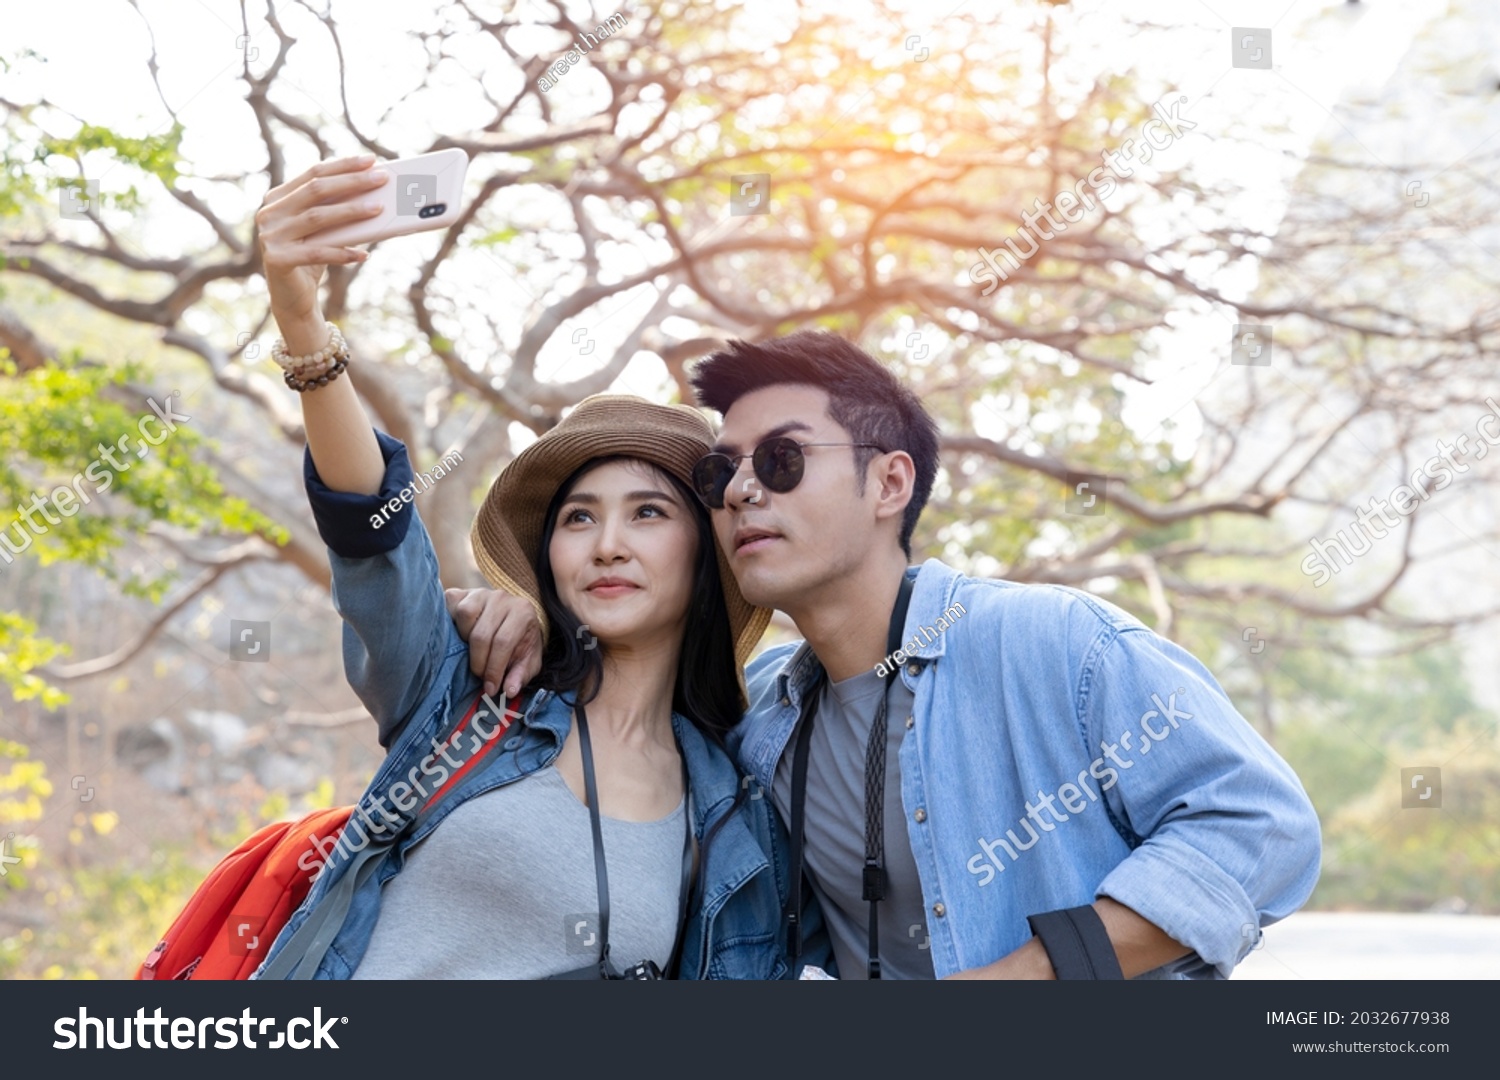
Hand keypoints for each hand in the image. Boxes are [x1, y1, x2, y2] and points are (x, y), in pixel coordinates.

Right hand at [254, 154, 388, 340]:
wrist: (293, 298)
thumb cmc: (312, 258)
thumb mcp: (323, 230)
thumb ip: (335, 209)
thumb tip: (375, 193)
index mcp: (277, 198)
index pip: (313, 173)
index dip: (343, 165)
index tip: (371, 160)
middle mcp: (269, 213)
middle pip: (316, 190)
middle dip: (352, 182)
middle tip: (382, 178)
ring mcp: (270, 235)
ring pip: (317, 217)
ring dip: (351, 212)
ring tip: (379, 209)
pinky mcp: (277, 260)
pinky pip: (316, 252)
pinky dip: (342, 253)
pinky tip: (363, 254)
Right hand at [445, 588, 544, 698]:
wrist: (510, 617)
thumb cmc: (520, 641)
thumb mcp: (528, 660)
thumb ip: (521, 675)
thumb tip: (509, 690)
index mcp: (523, 612)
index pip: (503, 642)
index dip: (494, 668)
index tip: (490, 688)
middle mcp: (502, 598)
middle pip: (481, 634)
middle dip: (478, 662)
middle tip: (479, 676)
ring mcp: (480, 593)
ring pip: (465, 616)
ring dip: (464, 640)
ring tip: (470, 652)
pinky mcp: (462, 593)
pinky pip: (450, 605)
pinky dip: (449, 621)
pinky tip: (457, 636)